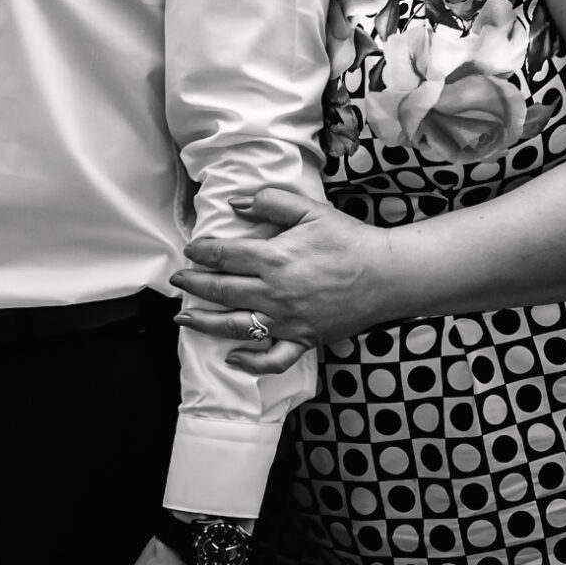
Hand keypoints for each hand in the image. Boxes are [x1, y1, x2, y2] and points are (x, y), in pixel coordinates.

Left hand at [170, 187, 402, 372]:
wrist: (388, 275)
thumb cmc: (349, 240)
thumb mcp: (309, 209)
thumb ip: (269, 202)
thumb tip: (234, 205)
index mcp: (274, 258)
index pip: (223, 255)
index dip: (201, 251)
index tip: (190, 250)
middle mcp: (275, 293)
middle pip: (221, 291)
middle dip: (193, 285)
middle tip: (177, 281)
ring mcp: (287, 321)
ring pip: (235, 326)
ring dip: (204, 324)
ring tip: (182, 319)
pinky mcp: (303, 339)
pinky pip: (272, 359)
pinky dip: (250, 363)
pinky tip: (232, 358)